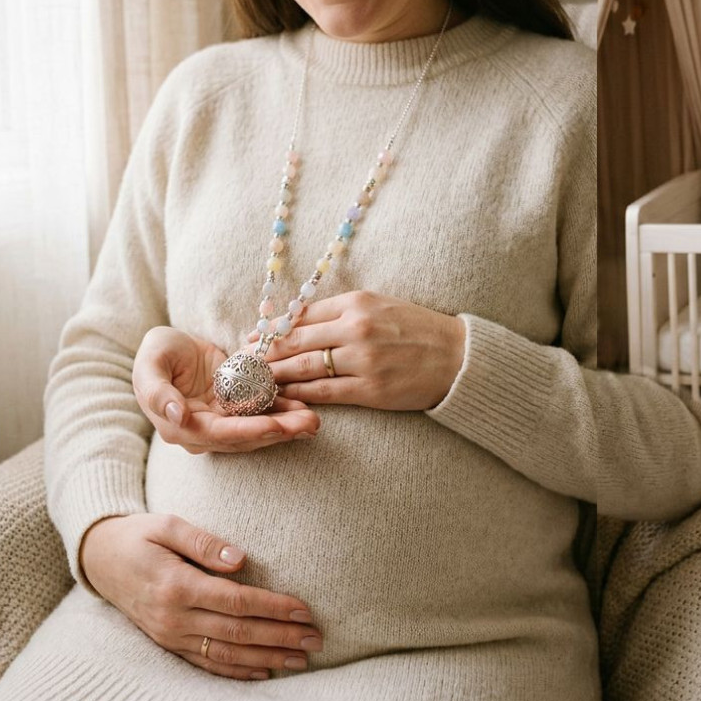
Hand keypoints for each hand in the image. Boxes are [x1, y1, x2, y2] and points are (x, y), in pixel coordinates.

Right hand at [81, 514, 322, 679]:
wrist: (98, 559)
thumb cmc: (138, 536)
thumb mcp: (167, 525)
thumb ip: (203, 541)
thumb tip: (240, 559)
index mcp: (177, 585)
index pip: (236, 602)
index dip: (273, 607)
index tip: (305, 610)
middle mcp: (174, 617)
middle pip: (237, 633)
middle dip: (280, 638)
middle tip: (316, 640)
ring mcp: (170, 635)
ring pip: (225, 654)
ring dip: (266, 659)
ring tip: (300, 659)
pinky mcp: (168, 644)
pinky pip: (206, 664)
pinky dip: (236, 671)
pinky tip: (264, 672)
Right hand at [132, 326, 320, 453]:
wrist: (170, 347)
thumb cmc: (156, 353)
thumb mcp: (150, 363)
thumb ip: (156, 391)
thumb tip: (176, 416)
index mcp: (180, 426)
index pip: (219, 434)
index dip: (249, 431)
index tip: (275, 426)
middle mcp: (203, 431)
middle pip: (245, 437)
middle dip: (278, 432)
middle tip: (309, 424)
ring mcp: (222, 422)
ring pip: (258, 430)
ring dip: (287, 427)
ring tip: (314, 421)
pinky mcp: (236, 410)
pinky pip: (263, 413)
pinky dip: (284, 412)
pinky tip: (305, 409)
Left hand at [250, 291, 464, 410]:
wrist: (458, 357)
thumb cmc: (419, 330)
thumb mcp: (381, 306)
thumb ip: (342, 312)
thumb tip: (299, 321)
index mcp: (357, 303)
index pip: (301, 315)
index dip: (271, 329)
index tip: (252, 338)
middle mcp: (357, 328)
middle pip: (295, 341)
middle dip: (264, 353)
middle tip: (242, 363)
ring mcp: (363, 360)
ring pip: (304, 368)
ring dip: (275, 375)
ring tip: (255, 382)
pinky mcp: (371, 389)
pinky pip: (324, 392)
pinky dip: (300, 394)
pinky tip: (284, 397)